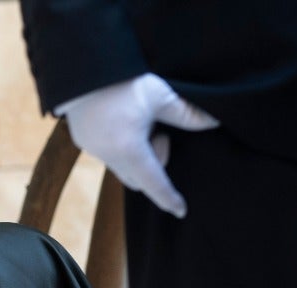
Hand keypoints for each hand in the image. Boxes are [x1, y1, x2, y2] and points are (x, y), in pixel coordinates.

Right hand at [58, 73, 218, 218]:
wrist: (83, 68)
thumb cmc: (122, 80)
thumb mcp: (159, 95)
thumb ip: (186, 113)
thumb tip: (213, 123)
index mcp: (130, 149)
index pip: (155, 182)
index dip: (169, 197)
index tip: (180, 211)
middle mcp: (109, 156)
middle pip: (138, 178)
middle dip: (153, 164)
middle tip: (158, 133)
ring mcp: (94, 150)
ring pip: (122, 166)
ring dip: (137, 153)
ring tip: (140, 122)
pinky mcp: (83, 140)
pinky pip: (108, 153)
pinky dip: (121, 146)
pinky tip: (122, 121)